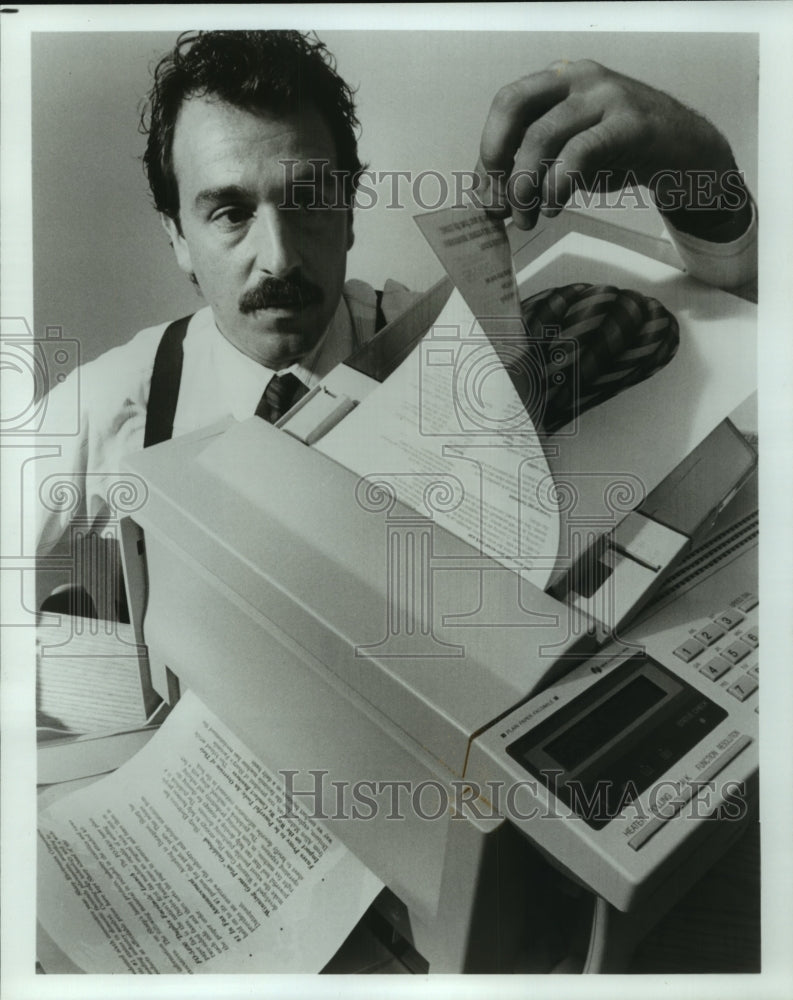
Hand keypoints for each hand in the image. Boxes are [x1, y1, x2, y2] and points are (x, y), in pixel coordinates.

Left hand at [477, 60, 750, 239]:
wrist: (683, 153)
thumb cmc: (618, 152)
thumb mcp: (567, 153)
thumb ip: (532, 165)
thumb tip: (490, 199)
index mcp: (558, 79)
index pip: (507, 103)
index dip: (489, 148)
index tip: (486, 192)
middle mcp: (579, 78)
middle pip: (515, 108)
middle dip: (498, 160)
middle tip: (499, 203)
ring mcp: (606, 96)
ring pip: (542, 136)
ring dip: (525, 186)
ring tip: (527, 218)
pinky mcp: (630, 124)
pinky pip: (578, 154)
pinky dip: (556, 186)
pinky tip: (553, 207)